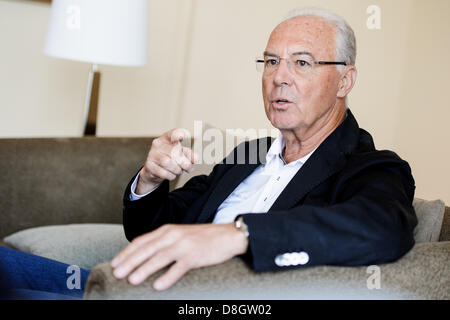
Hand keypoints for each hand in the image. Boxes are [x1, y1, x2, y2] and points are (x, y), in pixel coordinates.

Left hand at [110, 223, 248, 289]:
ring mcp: (185, 244)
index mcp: (168, 230)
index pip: (141, 241)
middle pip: (147, 249)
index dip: (126, 252)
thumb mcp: (180, 235)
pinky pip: (179, 267)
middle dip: (129, 261)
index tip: (114, 263)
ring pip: (160, 257)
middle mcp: (174, 235)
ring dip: (144, 269)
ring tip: (132, 280)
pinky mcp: (196, 255)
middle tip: (116, 273)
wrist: (228, 235)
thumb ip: (164, 242)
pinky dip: (168, 277)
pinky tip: (158, 285)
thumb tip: (144, 256)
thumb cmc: (203, 238)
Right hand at [136, 128, 197, 193]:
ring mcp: (152, 154)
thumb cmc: (170, 160)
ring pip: (168, 162)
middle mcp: (158, 144)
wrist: (155, 172)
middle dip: (185, 162)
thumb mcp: (181, 155)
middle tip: (189, 168)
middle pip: (174, 151)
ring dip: (177, 170)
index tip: (182, 136)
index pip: (172, 133)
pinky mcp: (149, 165)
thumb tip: (196, 158)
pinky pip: (163, 172)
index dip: (177, 134)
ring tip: (179, 171)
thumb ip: (189, 155)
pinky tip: (172, 175)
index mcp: (167, 138)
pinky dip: (171, 176)